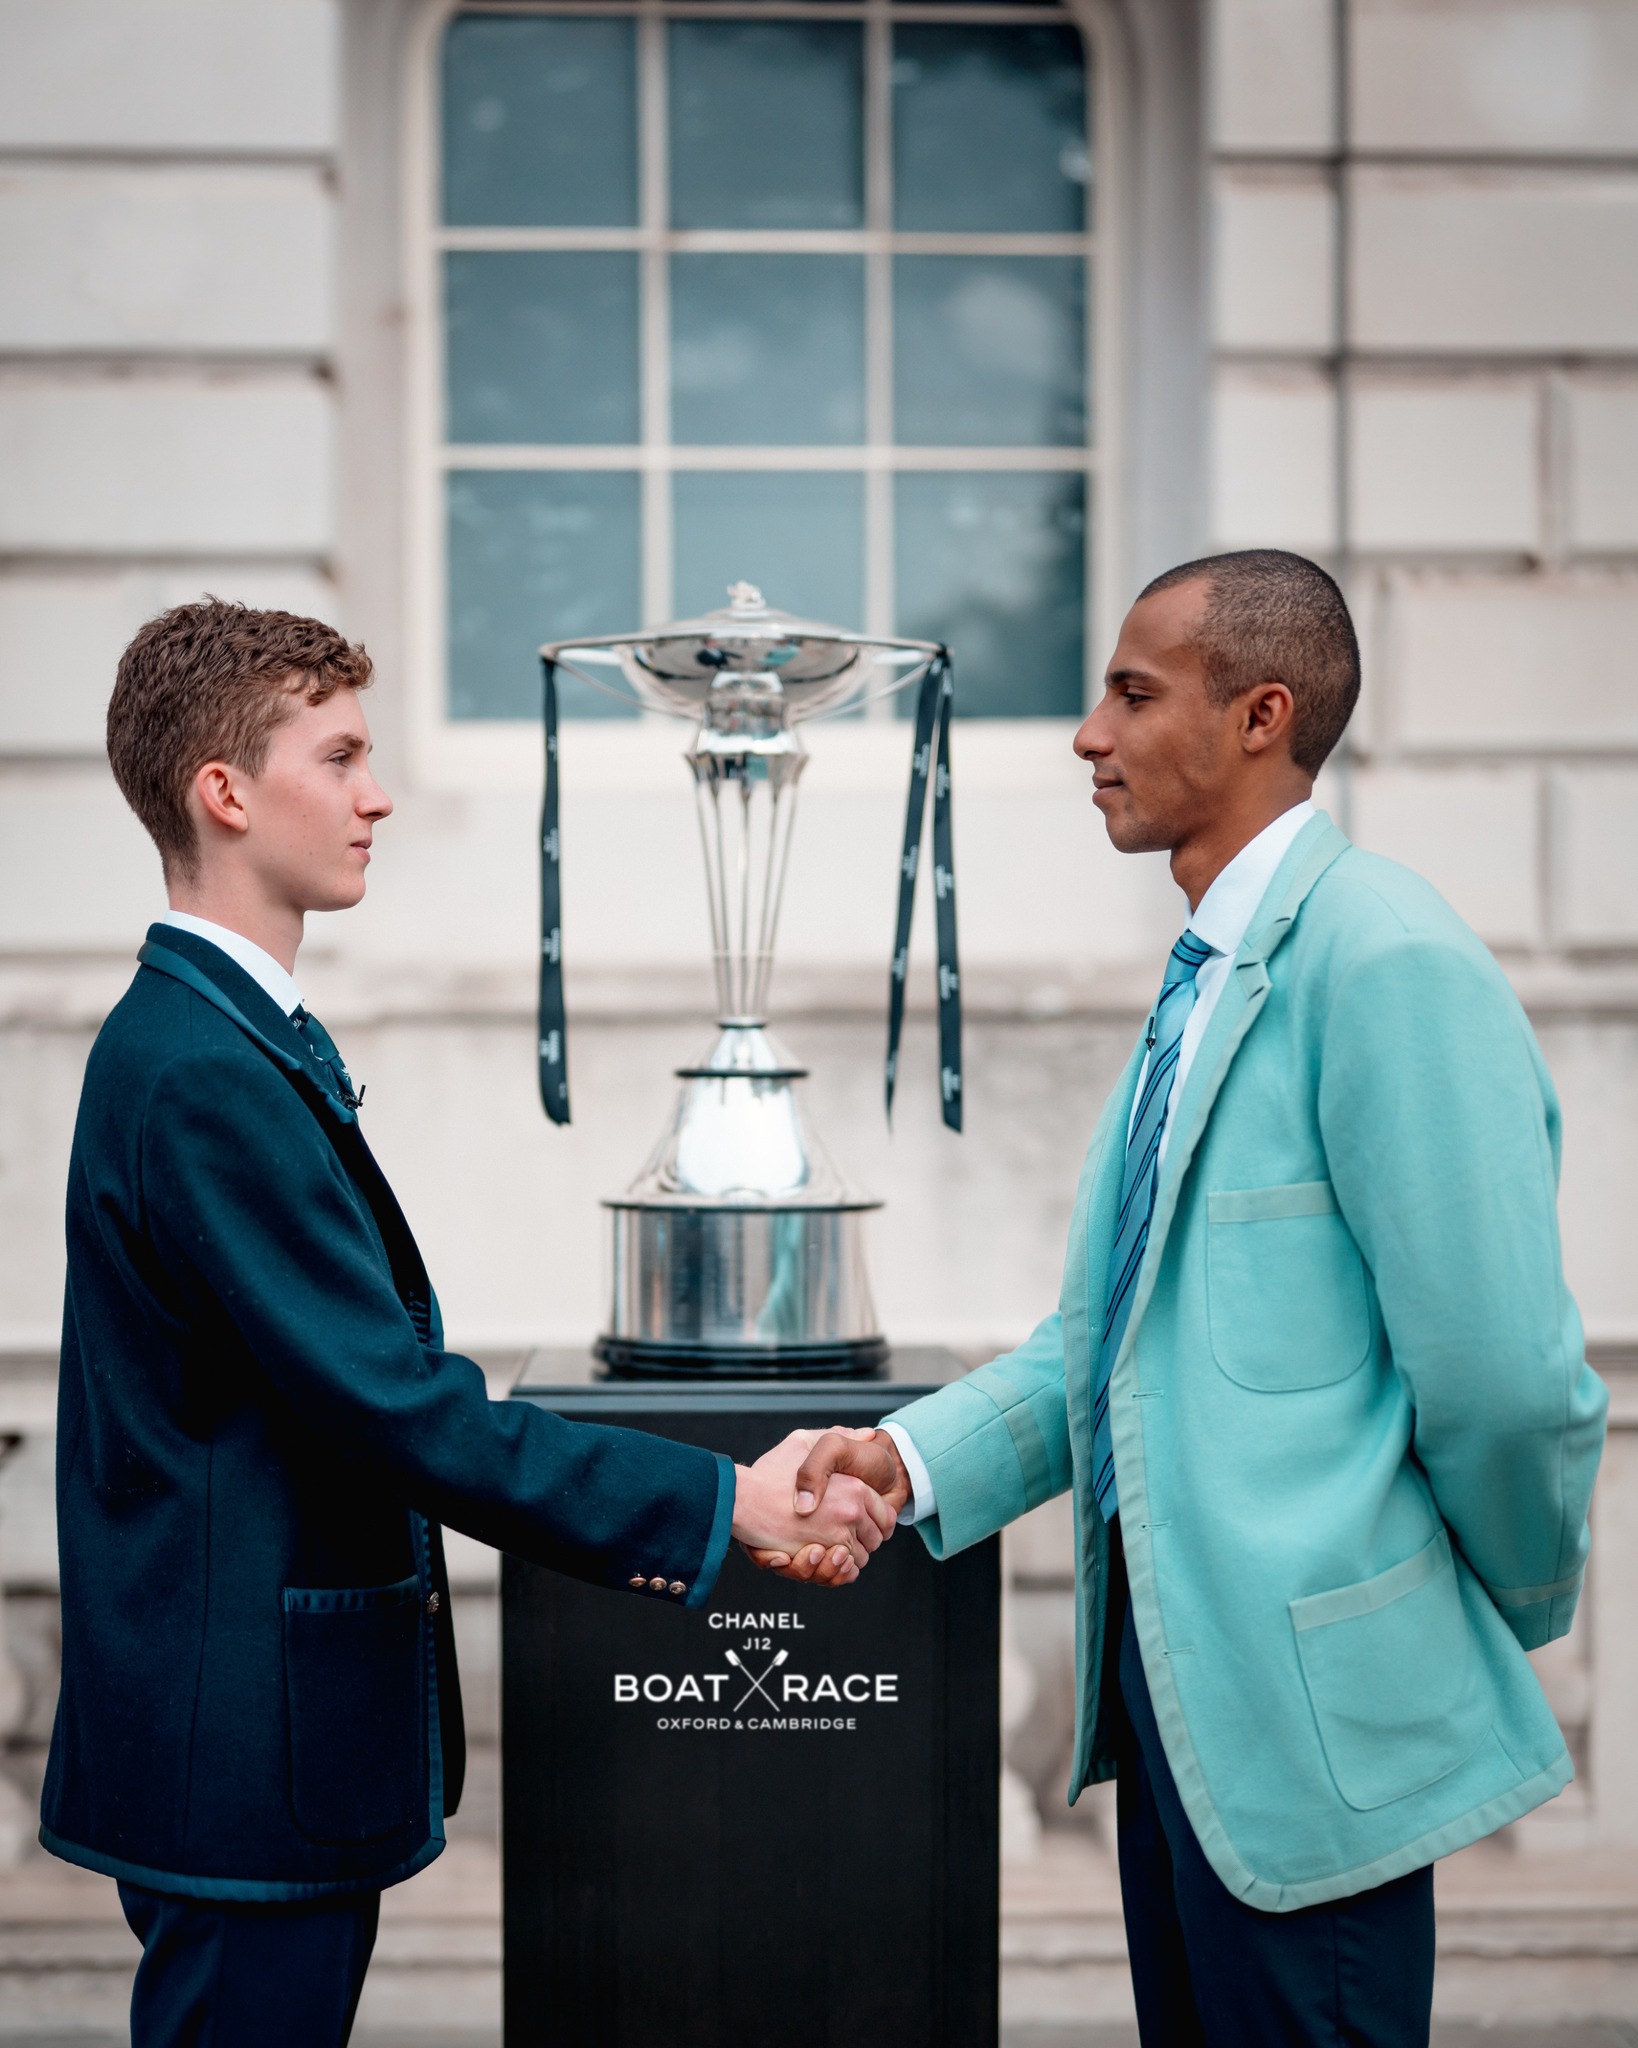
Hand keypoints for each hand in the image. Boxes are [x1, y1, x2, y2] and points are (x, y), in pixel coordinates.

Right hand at [731, 1428, 898, 1586]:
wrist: (743, 1498)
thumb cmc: (770, 1472)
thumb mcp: (805, 1441)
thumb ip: (840, 1435)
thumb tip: (869, 1435)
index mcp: (854, 1486)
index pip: (884, 1515)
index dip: (873, 1519)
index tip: (858, 1520)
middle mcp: (851, 1511)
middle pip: (875, 1538)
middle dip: (863, 1539)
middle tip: (841, 1532)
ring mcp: (838, 1534)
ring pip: (860, 1557)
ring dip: (848, 1556)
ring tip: (829, 1543)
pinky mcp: (822, 1555)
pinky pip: (845, 1571)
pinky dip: (838, 1570)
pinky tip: (824, 1555)